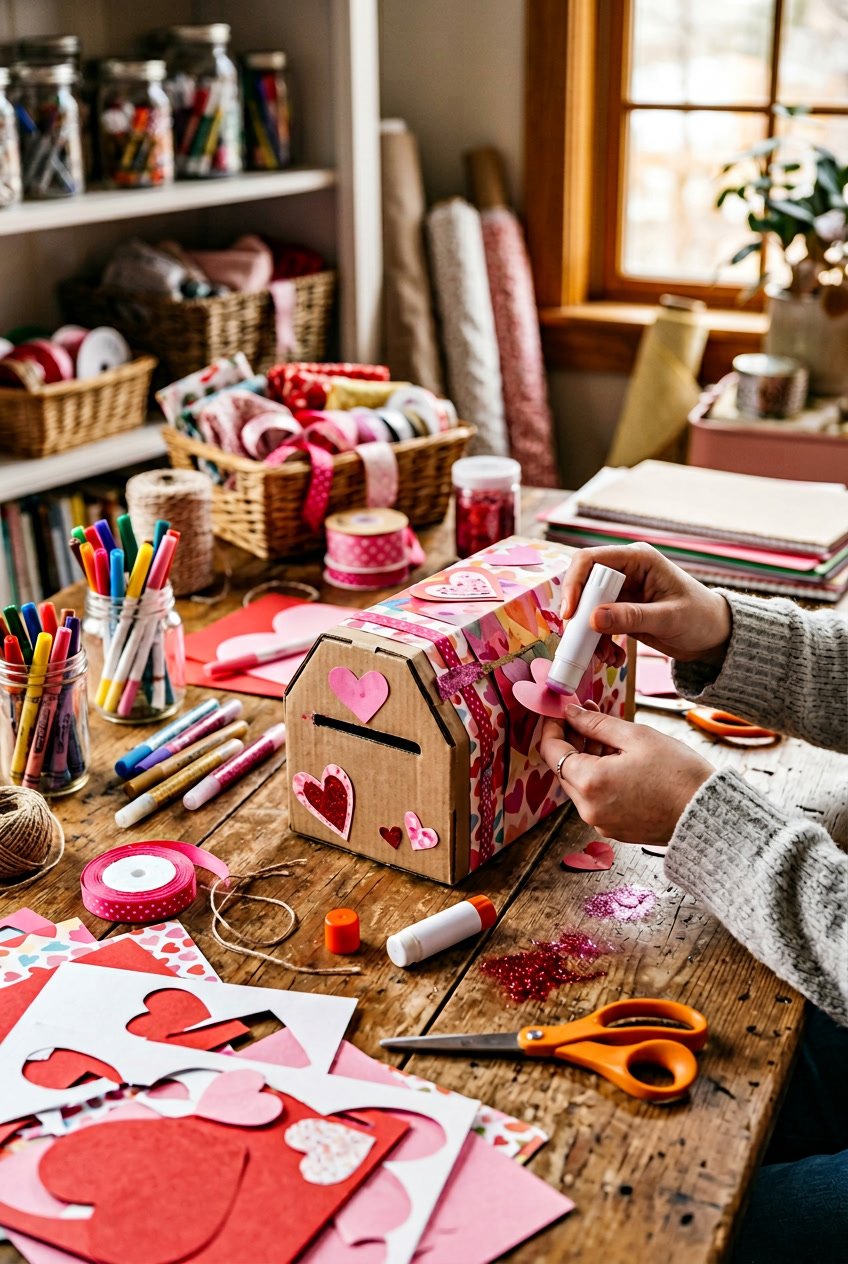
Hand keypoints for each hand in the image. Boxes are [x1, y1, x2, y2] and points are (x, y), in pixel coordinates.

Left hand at [539, 704, 713, 843]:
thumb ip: (596, 724)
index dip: (553, 727)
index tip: (562, 711)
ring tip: (611, 735)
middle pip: (564, 768)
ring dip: (587, 757)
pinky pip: (596, 798)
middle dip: (572, 739)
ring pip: (581, 783)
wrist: (708, 814)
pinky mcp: (614, 829)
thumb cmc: (678, 773)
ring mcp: (600, 822)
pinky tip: (619, 760)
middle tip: (590, 714)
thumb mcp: (636, 736)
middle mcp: (588, 809)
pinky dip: (600, 777)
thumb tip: (570, 713)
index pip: (551, 751)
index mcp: (590, 783)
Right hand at [562, 543, 730, 664]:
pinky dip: (599, 643)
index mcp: (638, 559)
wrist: (714, 636)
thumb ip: (631, 617)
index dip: (575, 583)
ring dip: (589, 635)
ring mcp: (621, 593)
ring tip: (606, 658)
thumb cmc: (701, 617)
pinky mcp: (619, 612)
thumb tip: (593, 618)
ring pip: (587, 609)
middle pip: (583, 586)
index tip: (570, 614)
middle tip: (582, 643)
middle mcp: (625, 571)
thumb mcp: (668, 618)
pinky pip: (597, 626)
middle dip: (581, 616)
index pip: (591, 560)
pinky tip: (614, 658)